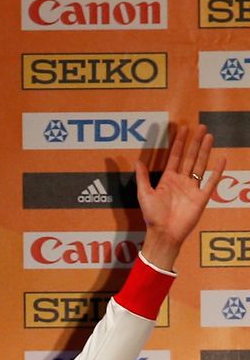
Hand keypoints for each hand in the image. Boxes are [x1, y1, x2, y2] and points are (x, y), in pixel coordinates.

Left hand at [135, 124, 225, 269]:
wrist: (164, 233)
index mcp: (168, 179)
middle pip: (189, 157)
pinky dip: (217, 171)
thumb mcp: (144, 194)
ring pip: (200, 165)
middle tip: (200, 126)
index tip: (182, 129)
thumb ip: (143, 177)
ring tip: (209, 136)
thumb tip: (137, 161)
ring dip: (205, 151)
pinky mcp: (202, 198)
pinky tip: (222, 159)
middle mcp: (181, 181)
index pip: (174, 156)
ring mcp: (192, 188)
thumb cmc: (153, 216)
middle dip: (194, 142)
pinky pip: (211, 182)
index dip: (178, 143)